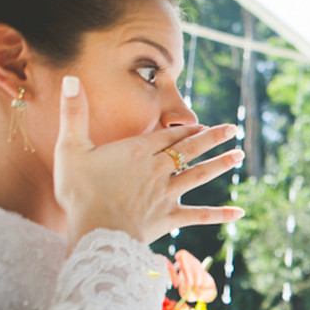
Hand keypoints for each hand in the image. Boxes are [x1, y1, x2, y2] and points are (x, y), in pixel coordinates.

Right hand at [53, 76, 244, 248]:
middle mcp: (158, 169)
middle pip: (190, 150)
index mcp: (137, 151)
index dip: (186, 129)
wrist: (96, 230)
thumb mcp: (70, 147)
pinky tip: (239, 212)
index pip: (168, 136)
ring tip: (239, 155)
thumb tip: (70, 79)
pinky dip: (219, 215)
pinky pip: (199, 215)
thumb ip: (73, 113)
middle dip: (213, 138)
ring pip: (199, 175)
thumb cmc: (79, 190)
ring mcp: (166, 194)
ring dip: (221, 164)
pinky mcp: (169, 217)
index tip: (203, 124)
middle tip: (233, 129)